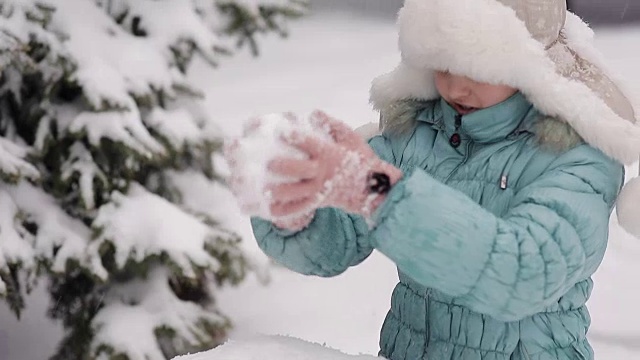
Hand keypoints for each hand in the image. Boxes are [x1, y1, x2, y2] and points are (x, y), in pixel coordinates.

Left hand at [267, 121, 401, 219]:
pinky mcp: (317, 202)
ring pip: (297, 193)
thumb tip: (314, 113)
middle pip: (301, 170)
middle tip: (268, 163)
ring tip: (263, 189)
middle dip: (284, 167)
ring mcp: (319, 190)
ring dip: (280, 192)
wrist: (372, 188)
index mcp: (330, 154)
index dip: (295, 137)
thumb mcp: (352, 138)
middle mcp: (322, 172)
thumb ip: (333, 125)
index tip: (280, 131)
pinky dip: (284, 209)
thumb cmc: (360, 159)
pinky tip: (267, 208)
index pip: (310, 144)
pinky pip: (299, 208)